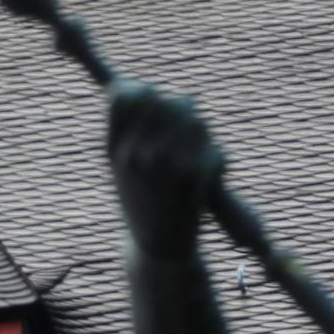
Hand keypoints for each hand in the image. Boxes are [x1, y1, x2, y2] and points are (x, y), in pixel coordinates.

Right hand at [107, 79, 221, 257]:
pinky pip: (213, 150)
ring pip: (195, 122)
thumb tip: (132, 84)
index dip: (144, 91)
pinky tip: (213, 174)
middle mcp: (136, 155)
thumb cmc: (141, 201)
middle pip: (166, 102)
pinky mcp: (192, 181)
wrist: (156, 249)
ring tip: (201, 151)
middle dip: (181, 108)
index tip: (153, 96)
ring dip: (203, 134)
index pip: (127, 95)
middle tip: (188, 123)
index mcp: (116, 150)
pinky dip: (217, 159)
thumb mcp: (120, 165)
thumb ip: (124, 126)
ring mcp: (164, 167)